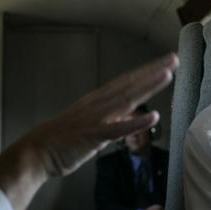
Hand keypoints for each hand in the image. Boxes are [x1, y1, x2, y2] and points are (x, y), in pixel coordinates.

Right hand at [0, 53, 177, 209]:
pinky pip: (118, 128)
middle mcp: (98, 104)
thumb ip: (110, 120)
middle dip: (152, 71)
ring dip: (148, 86)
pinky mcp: (93, 135)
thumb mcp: (90, 125)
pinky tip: (154, 116)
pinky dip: (136, 121)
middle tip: (174, 58)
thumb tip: (127, 117)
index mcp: (97, 101)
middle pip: (130, 83)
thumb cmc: (61, 140)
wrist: (36, 151)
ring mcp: (96, 118)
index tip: (164, 62)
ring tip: (168, 74)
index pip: (126, 82)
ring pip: (127, 98)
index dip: (146, 72)